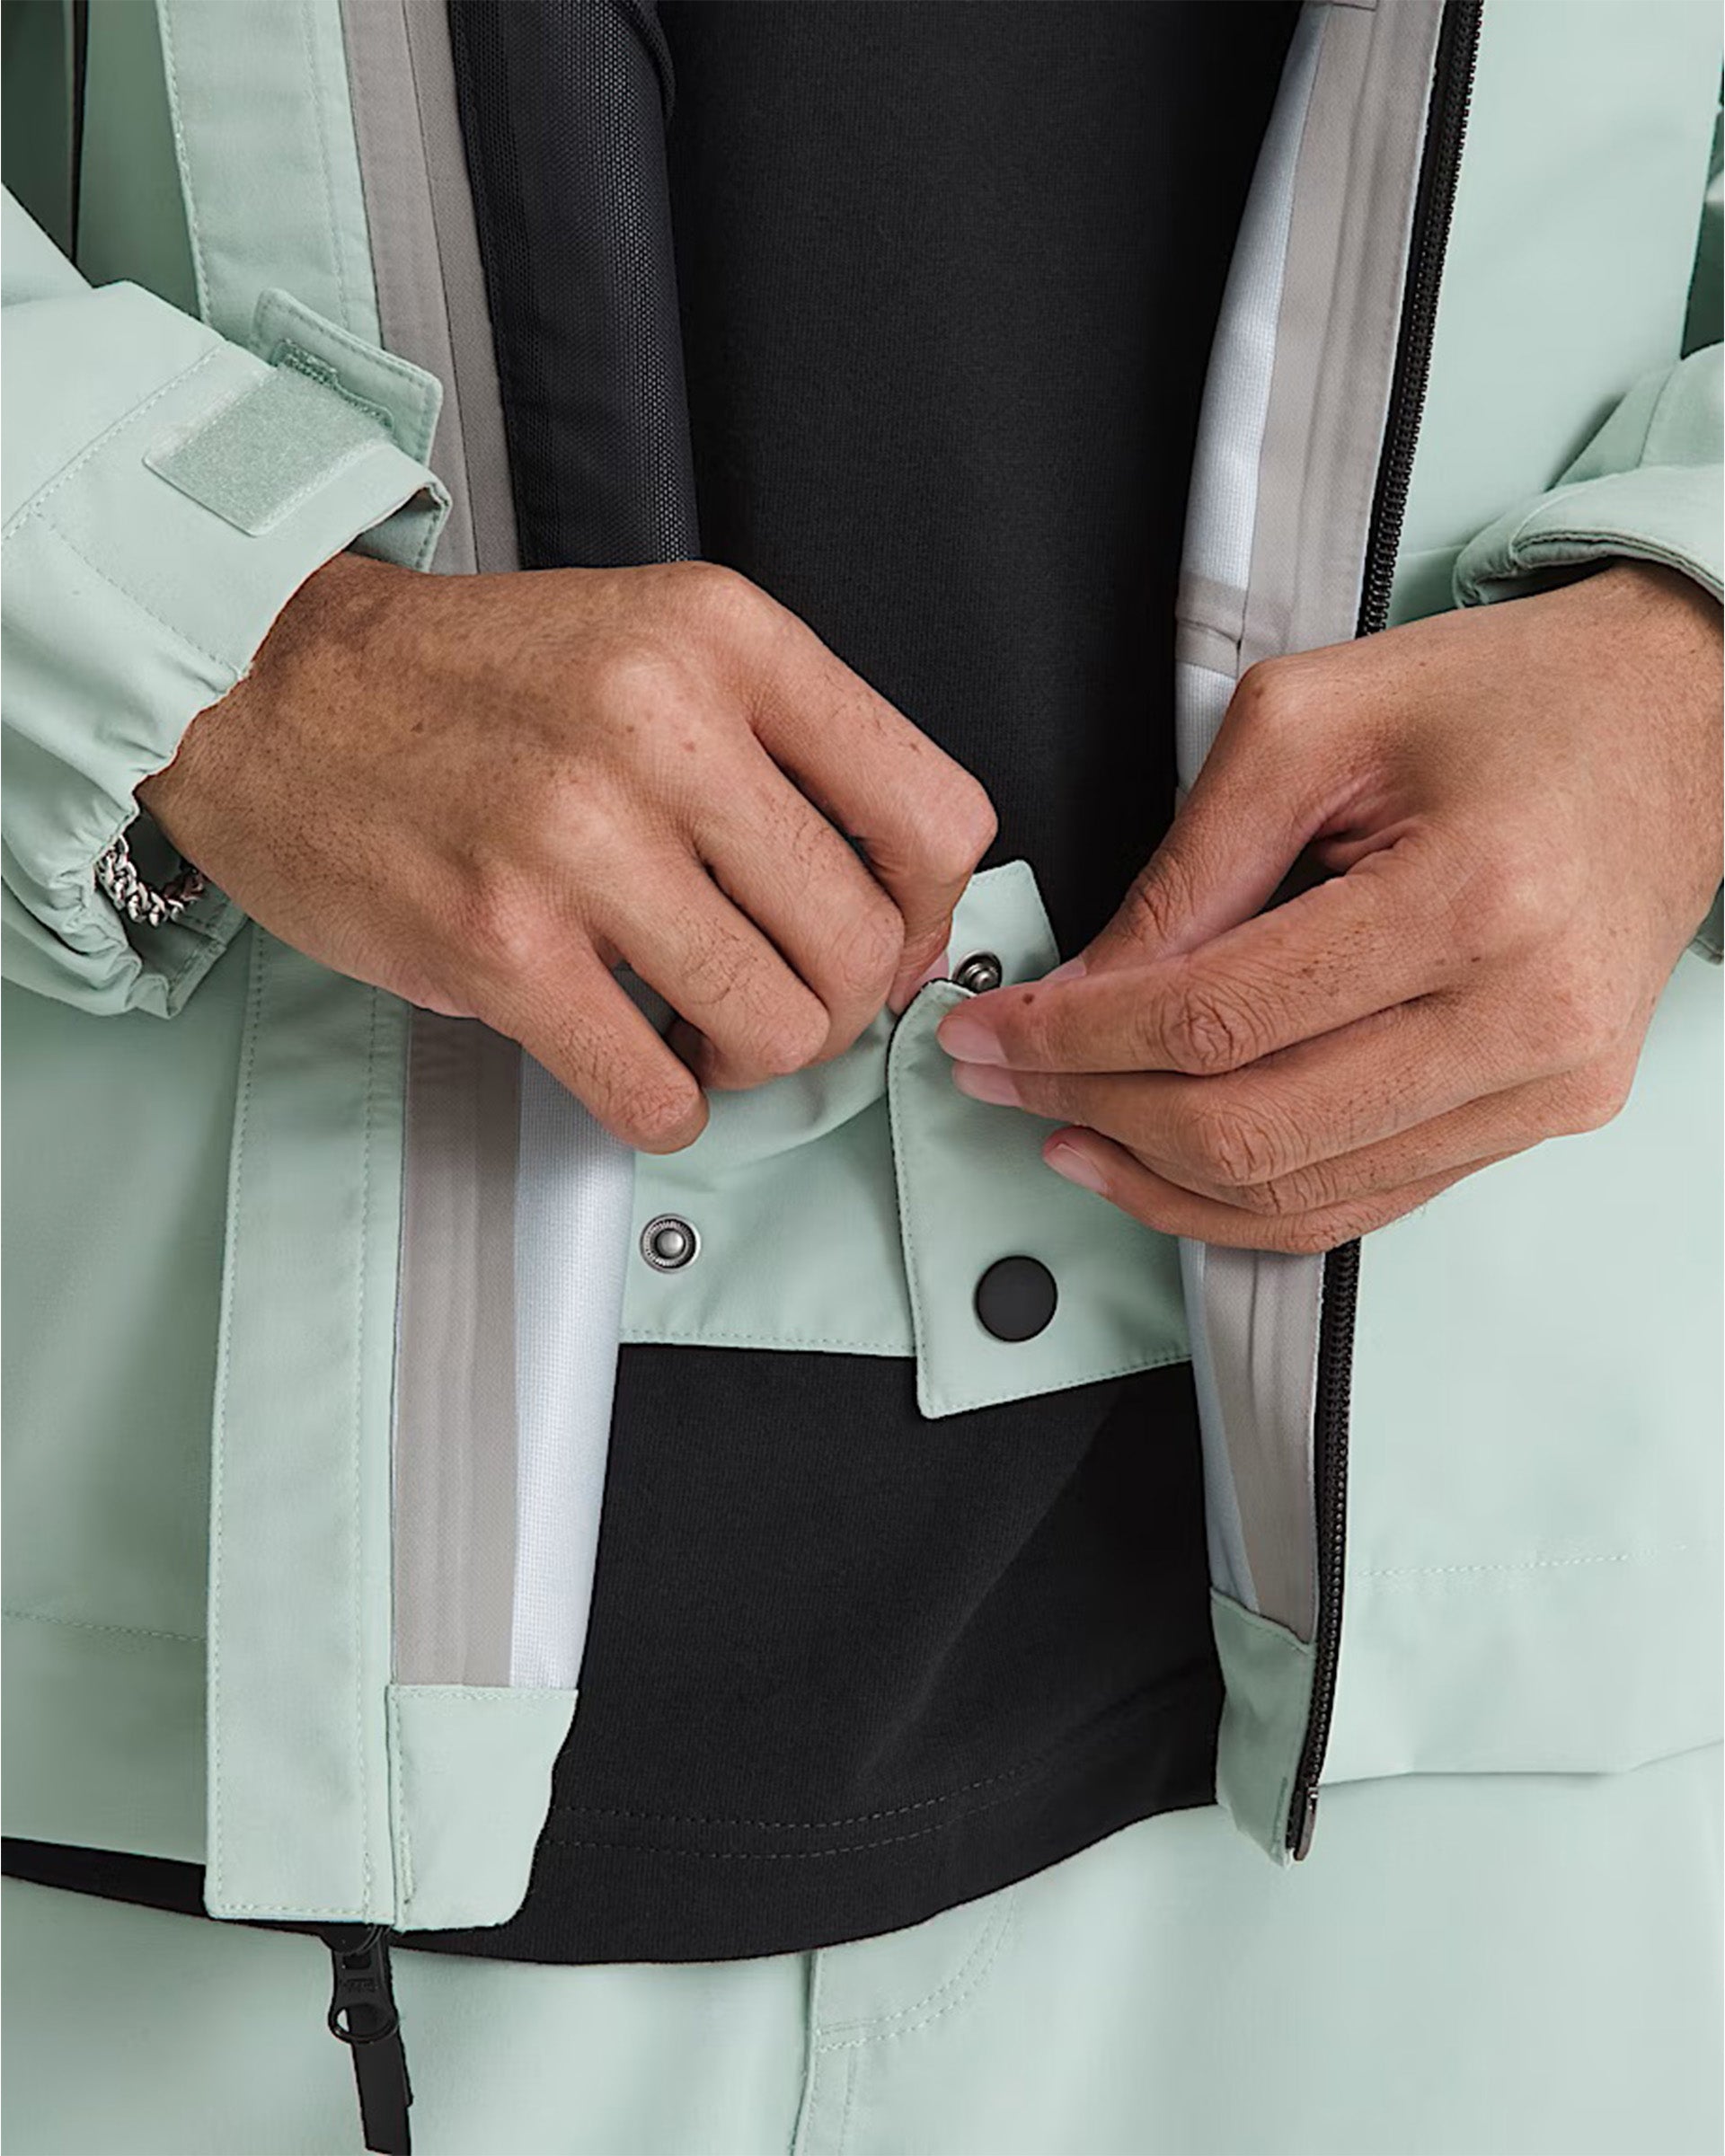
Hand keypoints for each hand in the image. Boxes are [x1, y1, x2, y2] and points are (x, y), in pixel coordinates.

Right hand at [141, 553, 994, 1150]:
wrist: (266, 687)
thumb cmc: (468, 682)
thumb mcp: (656, 642)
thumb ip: (785, 752)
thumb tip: (899, 911)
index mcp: (725, 639)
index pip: (935, 816)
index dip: (929, 913)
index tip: (887, 938)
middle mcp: (661, 728)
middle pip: (860, 942)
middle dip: (838, 1004)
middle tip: (784, 996)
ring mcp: (575, 841)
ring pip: (777, 1027)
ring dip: (754, 1059)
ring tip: (702, 1024)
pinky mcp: (498, 946)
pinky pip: (658, 1093)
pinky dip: (668, 1106)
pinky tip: (638, 1061)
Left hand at [937, 563, 1720, 1251]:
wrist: (1681, 719)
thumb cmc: (1511, 698)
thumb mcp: (1311, 722)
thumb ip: (1188, 866)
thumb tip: (1086, 988)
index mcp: (1472, 895)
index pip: (1218, 1017)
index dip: (1075, 1041)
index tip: (990, 1036)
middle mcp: (1523, 1015)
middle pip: (1252, 1128)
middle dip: (1095, 1112)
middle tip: (1004, 1083)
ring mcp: (1546, 1085)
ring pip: (1302, 1195)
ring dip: (1158, 1178)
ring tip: (1066, 1129)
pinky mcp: (1546, 1116)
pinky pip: (1367, 1200)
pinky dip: (1249, 1197)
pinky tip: (1167, 1165)